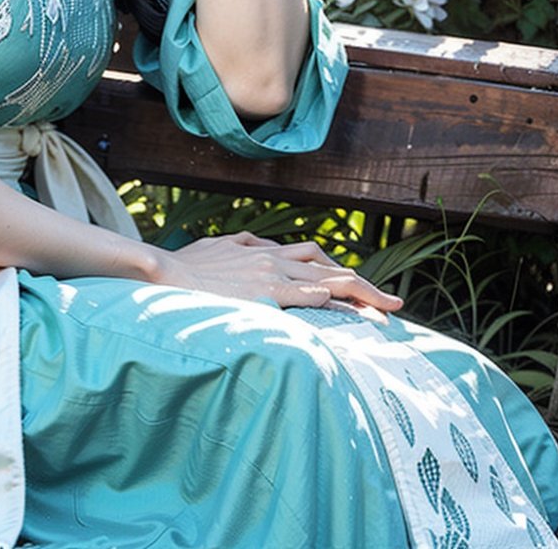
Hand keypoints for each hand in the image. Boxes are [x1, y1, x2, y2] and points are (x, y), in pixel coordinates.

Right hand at [157, 231, 402, 315]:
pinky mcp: (261, 290)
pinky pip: (302, 292)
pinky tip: (349, 307)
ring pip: (326, 278)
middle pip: (331, 268)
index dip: (342, 274)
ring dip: (360, 292)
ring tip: (385, 310)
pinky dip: (327, 297)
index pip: (315, 258)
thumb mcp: (220, 249)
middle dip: (365, 287)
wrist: (164, 271)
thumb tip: (262, 249)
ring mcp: (268, 274)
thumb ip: (244, 247)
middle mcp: (272, 258)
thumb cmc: (187, 267)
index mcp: (264, 251)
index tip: (364, 291)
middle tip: (394, 304)